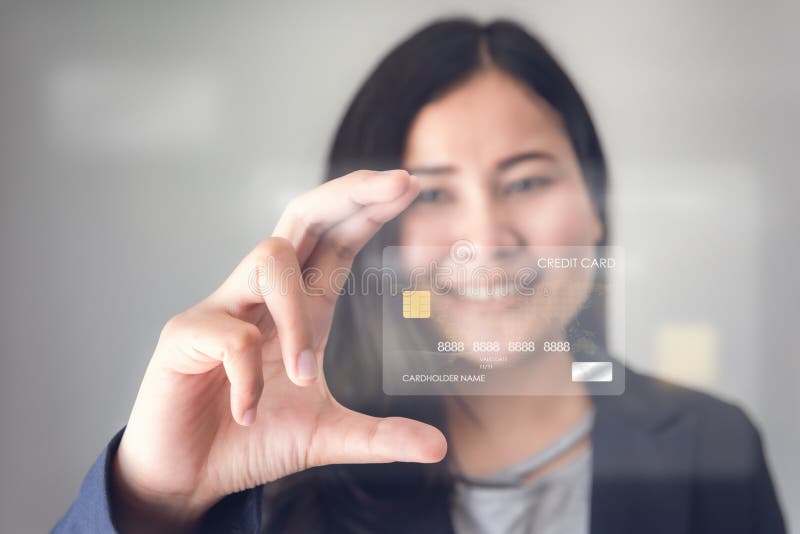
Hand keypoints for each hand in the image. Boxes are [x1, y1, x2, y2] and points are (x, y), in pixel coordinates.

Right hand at [111, 170, 445, 531]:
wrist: (189, 478)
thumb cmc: (252, 441)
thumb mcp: (326, 437)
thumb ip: (379, 436)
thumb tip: (439, 448)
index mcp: (300, 307)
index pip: (337, 239)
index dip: (370, 209)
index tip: (409, 186)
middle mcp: (262, 295)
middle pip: (304, 217)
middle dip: (350, 194)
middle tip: (399, 182)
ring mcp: (222, 308)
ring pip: (270, 261)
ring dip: (296, 315)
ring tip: (304, 375)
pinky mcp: (184, 335)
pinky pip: (230, 335)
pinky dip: (249, 377)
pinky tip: (248, 413)